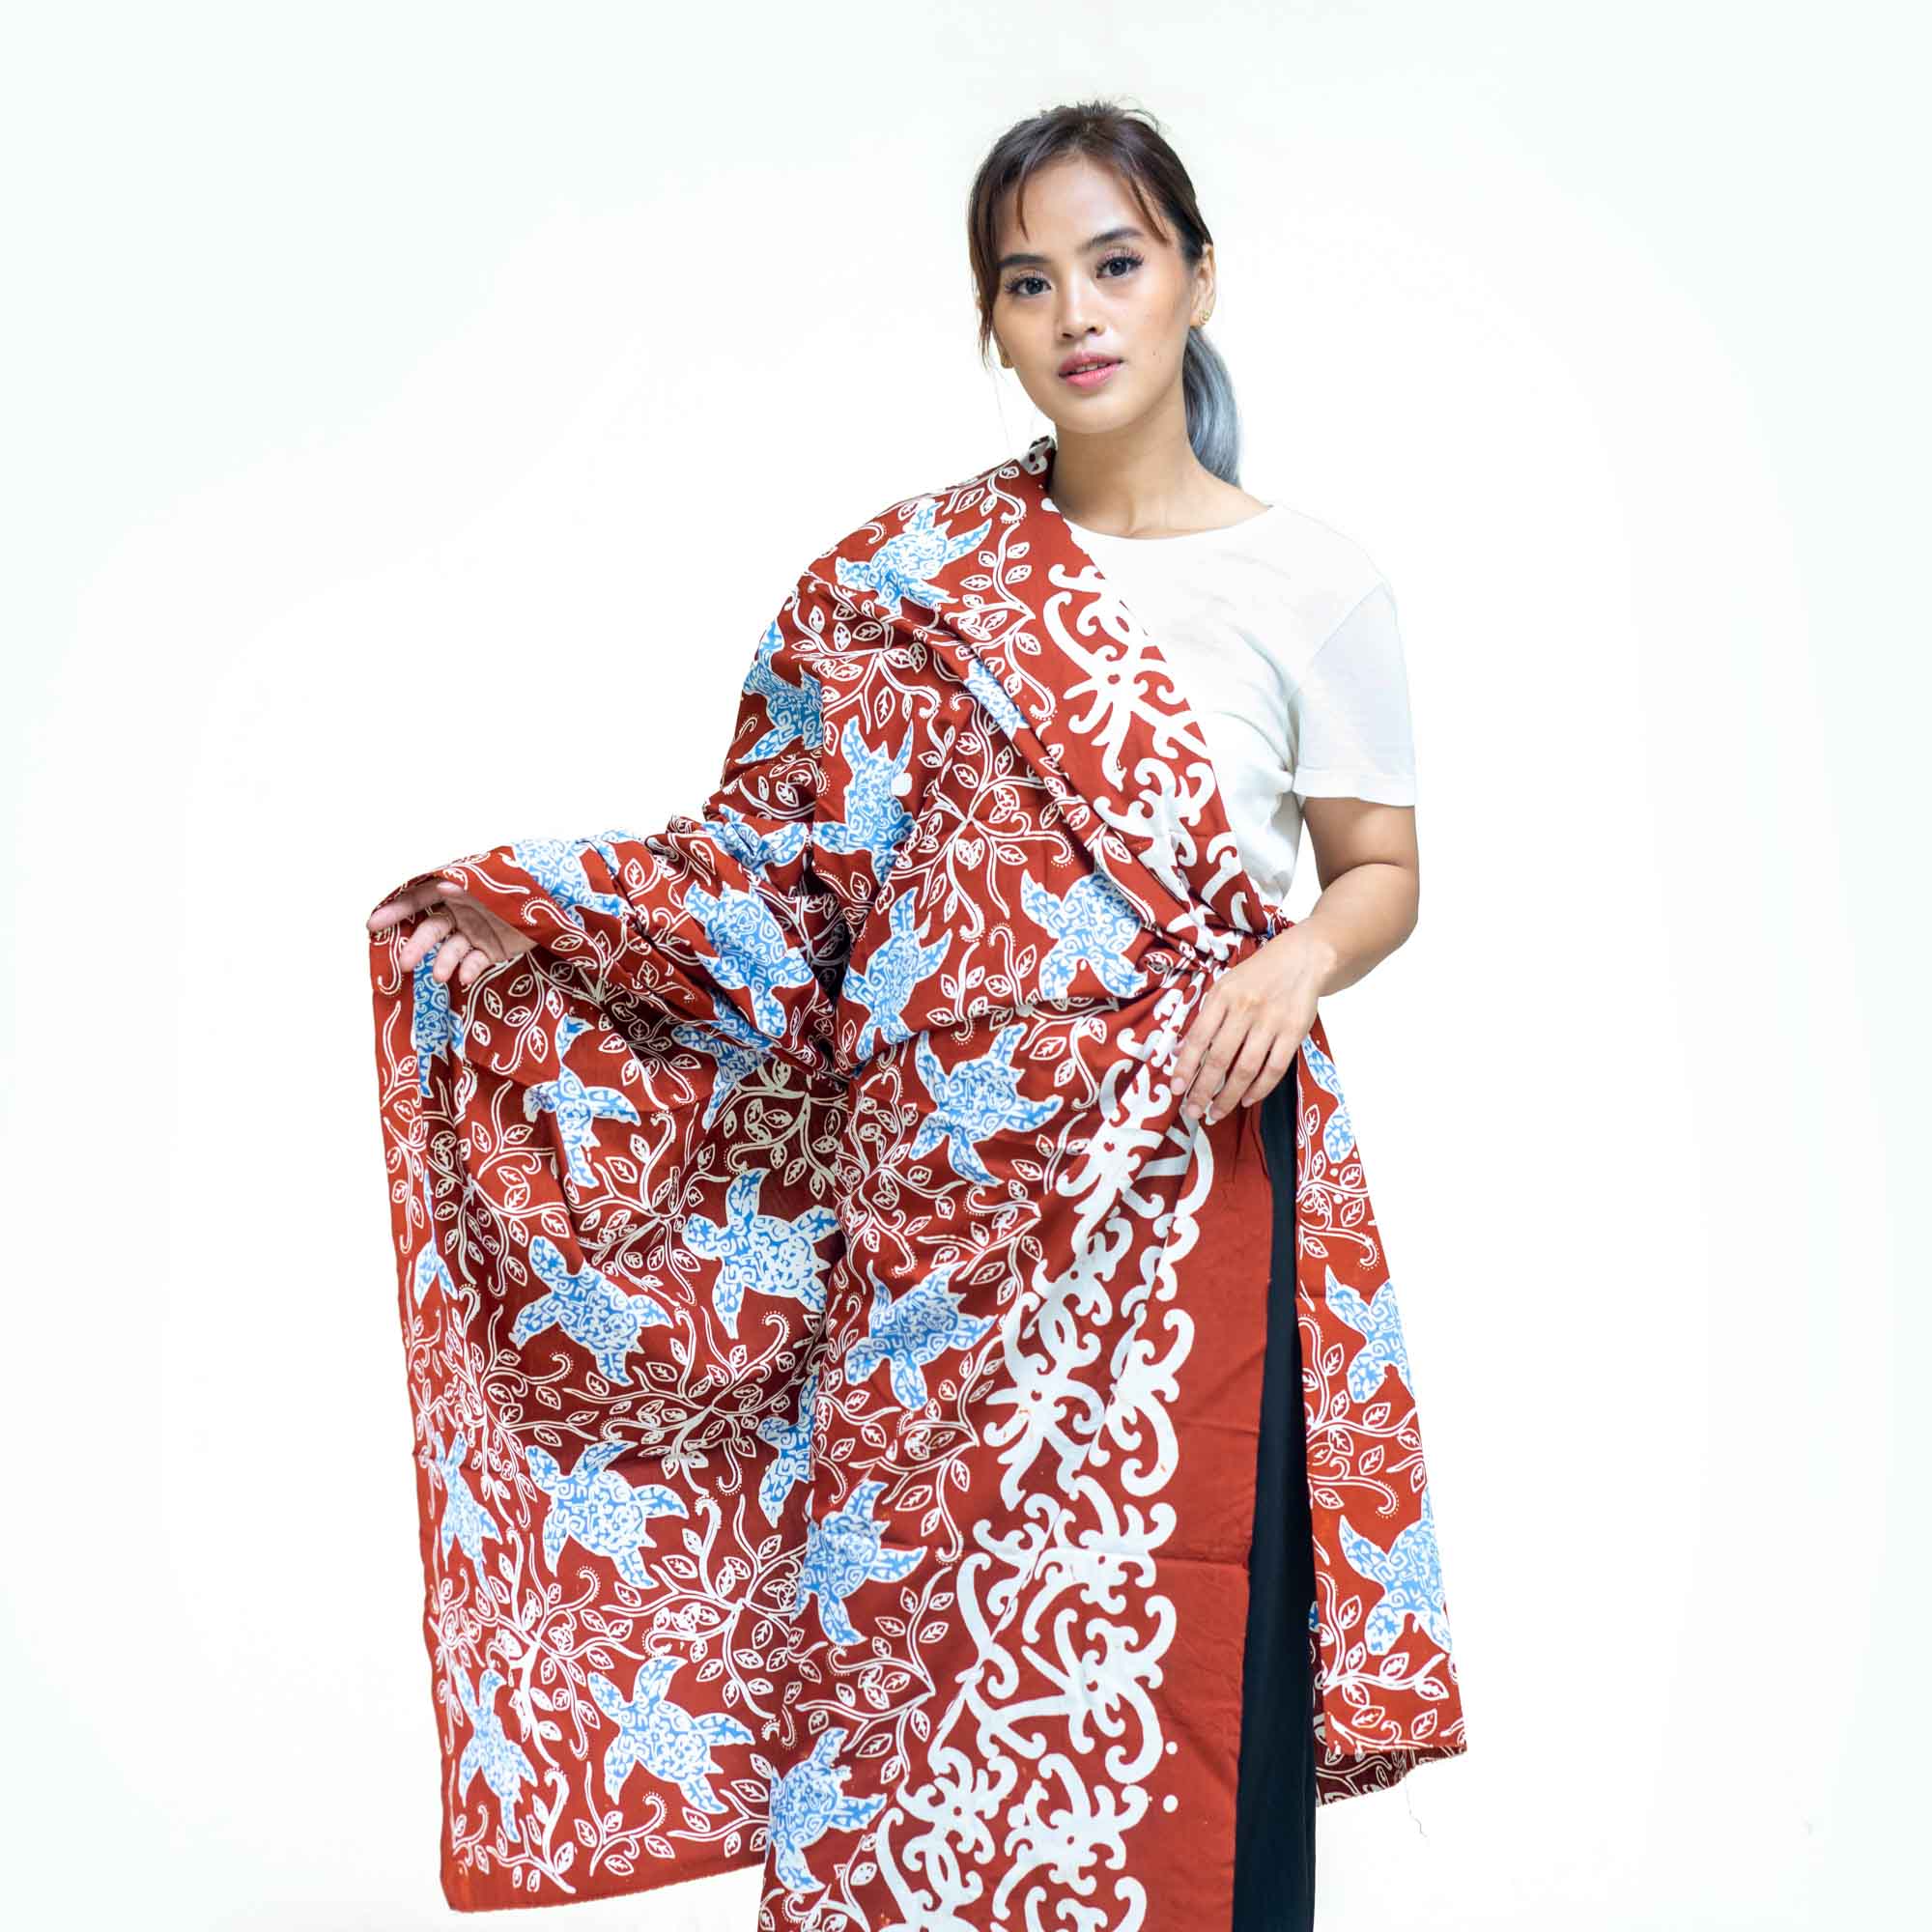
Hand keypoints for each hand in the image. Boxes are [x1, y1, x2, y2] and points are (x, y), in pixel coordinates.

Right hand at [366, 876, 536, 989]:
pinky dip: (469, 971)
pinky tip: (465, 976)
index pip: (419, 899)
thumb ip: (468, 884)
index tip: (373, 925)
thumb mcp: (494, 879)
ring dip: (442, 963)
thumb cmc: (523, 880)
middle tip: (403, 963)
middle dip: (416, 946)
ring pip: (451, 951)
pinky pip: (475, 963)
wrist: (560, 896)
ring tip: (440, 975)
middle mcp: (461, 911)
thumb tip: (441, 887)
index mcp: (457, 889)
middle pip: (431, 930)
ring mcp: (476, 932)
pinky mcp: (494, 951)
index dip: (396, 911)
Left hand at [1170, 929, 1326, 1123]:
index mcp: (1223, 996)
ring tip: (1215, 1113)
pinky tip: (1245, 1099)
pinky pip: (1274, 1068)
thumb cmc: (1255, 977)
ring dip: (1228, 1097)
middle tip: (1192, 1112)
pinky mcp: (1294, 1032)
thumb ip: (1207, 1017)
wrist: (1301, 960)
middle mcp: (1245, 1009)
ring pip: (1246, 1068)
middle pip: (1220, 1058)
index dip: (1185, 1066)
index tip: (1176, 1089)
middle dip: (1203, 1090)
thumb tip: (1182, 1052)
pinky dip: (1259, 1089)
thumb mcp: (1225, 987)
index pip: (1198, 1037)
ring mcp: (1271, 1022)